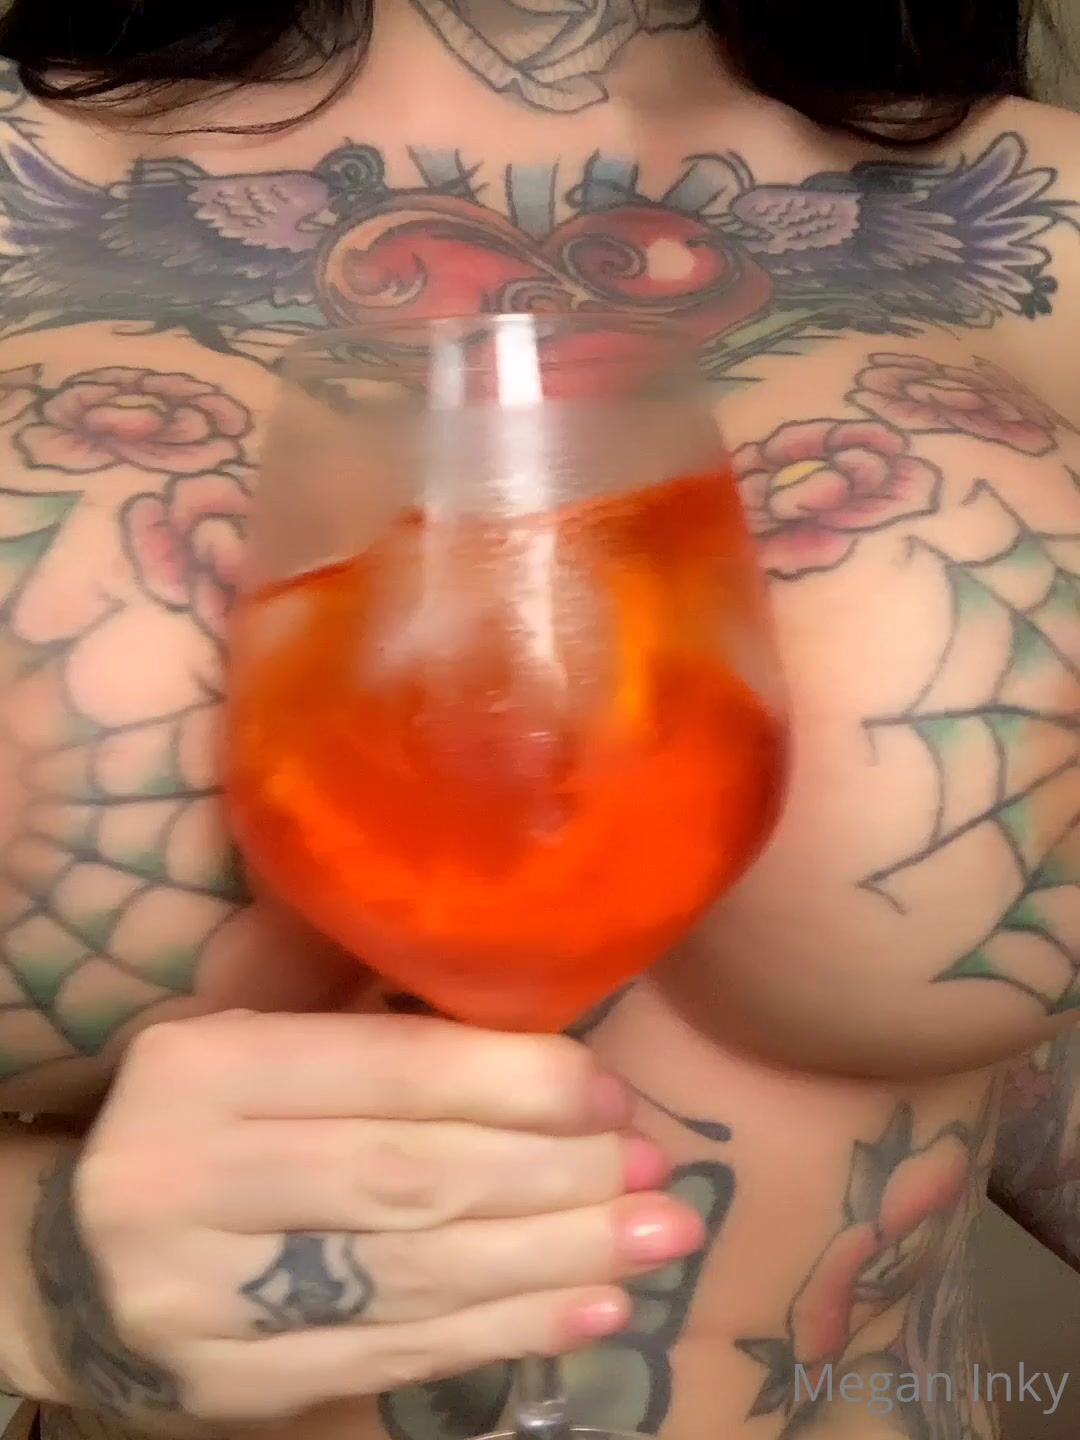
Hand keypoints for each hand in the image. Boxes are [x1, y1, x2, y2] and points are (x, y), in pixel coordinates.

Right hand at [39, 1011, 701, 1426]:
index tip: (611, 1097)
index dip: (512, 1084)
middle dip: (554, 1179)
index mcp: (204, 1067)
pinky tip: (589, 1308)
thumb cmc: (205, 1126)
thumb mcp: (254, 1046)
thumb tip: (550, 1033)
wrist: (78, 1264)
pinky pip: (392, 1356)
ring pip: (414, 1276)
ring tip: (657, 1241)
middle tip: (660, 1179)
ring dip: (554, 1262)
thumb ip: (368, 1033)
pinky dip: (503, 1331)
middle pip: (410, 1180)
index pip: (387, 1073)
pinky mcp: (230, 1384)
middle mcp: (186, 1177)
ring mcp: (201, 1298)